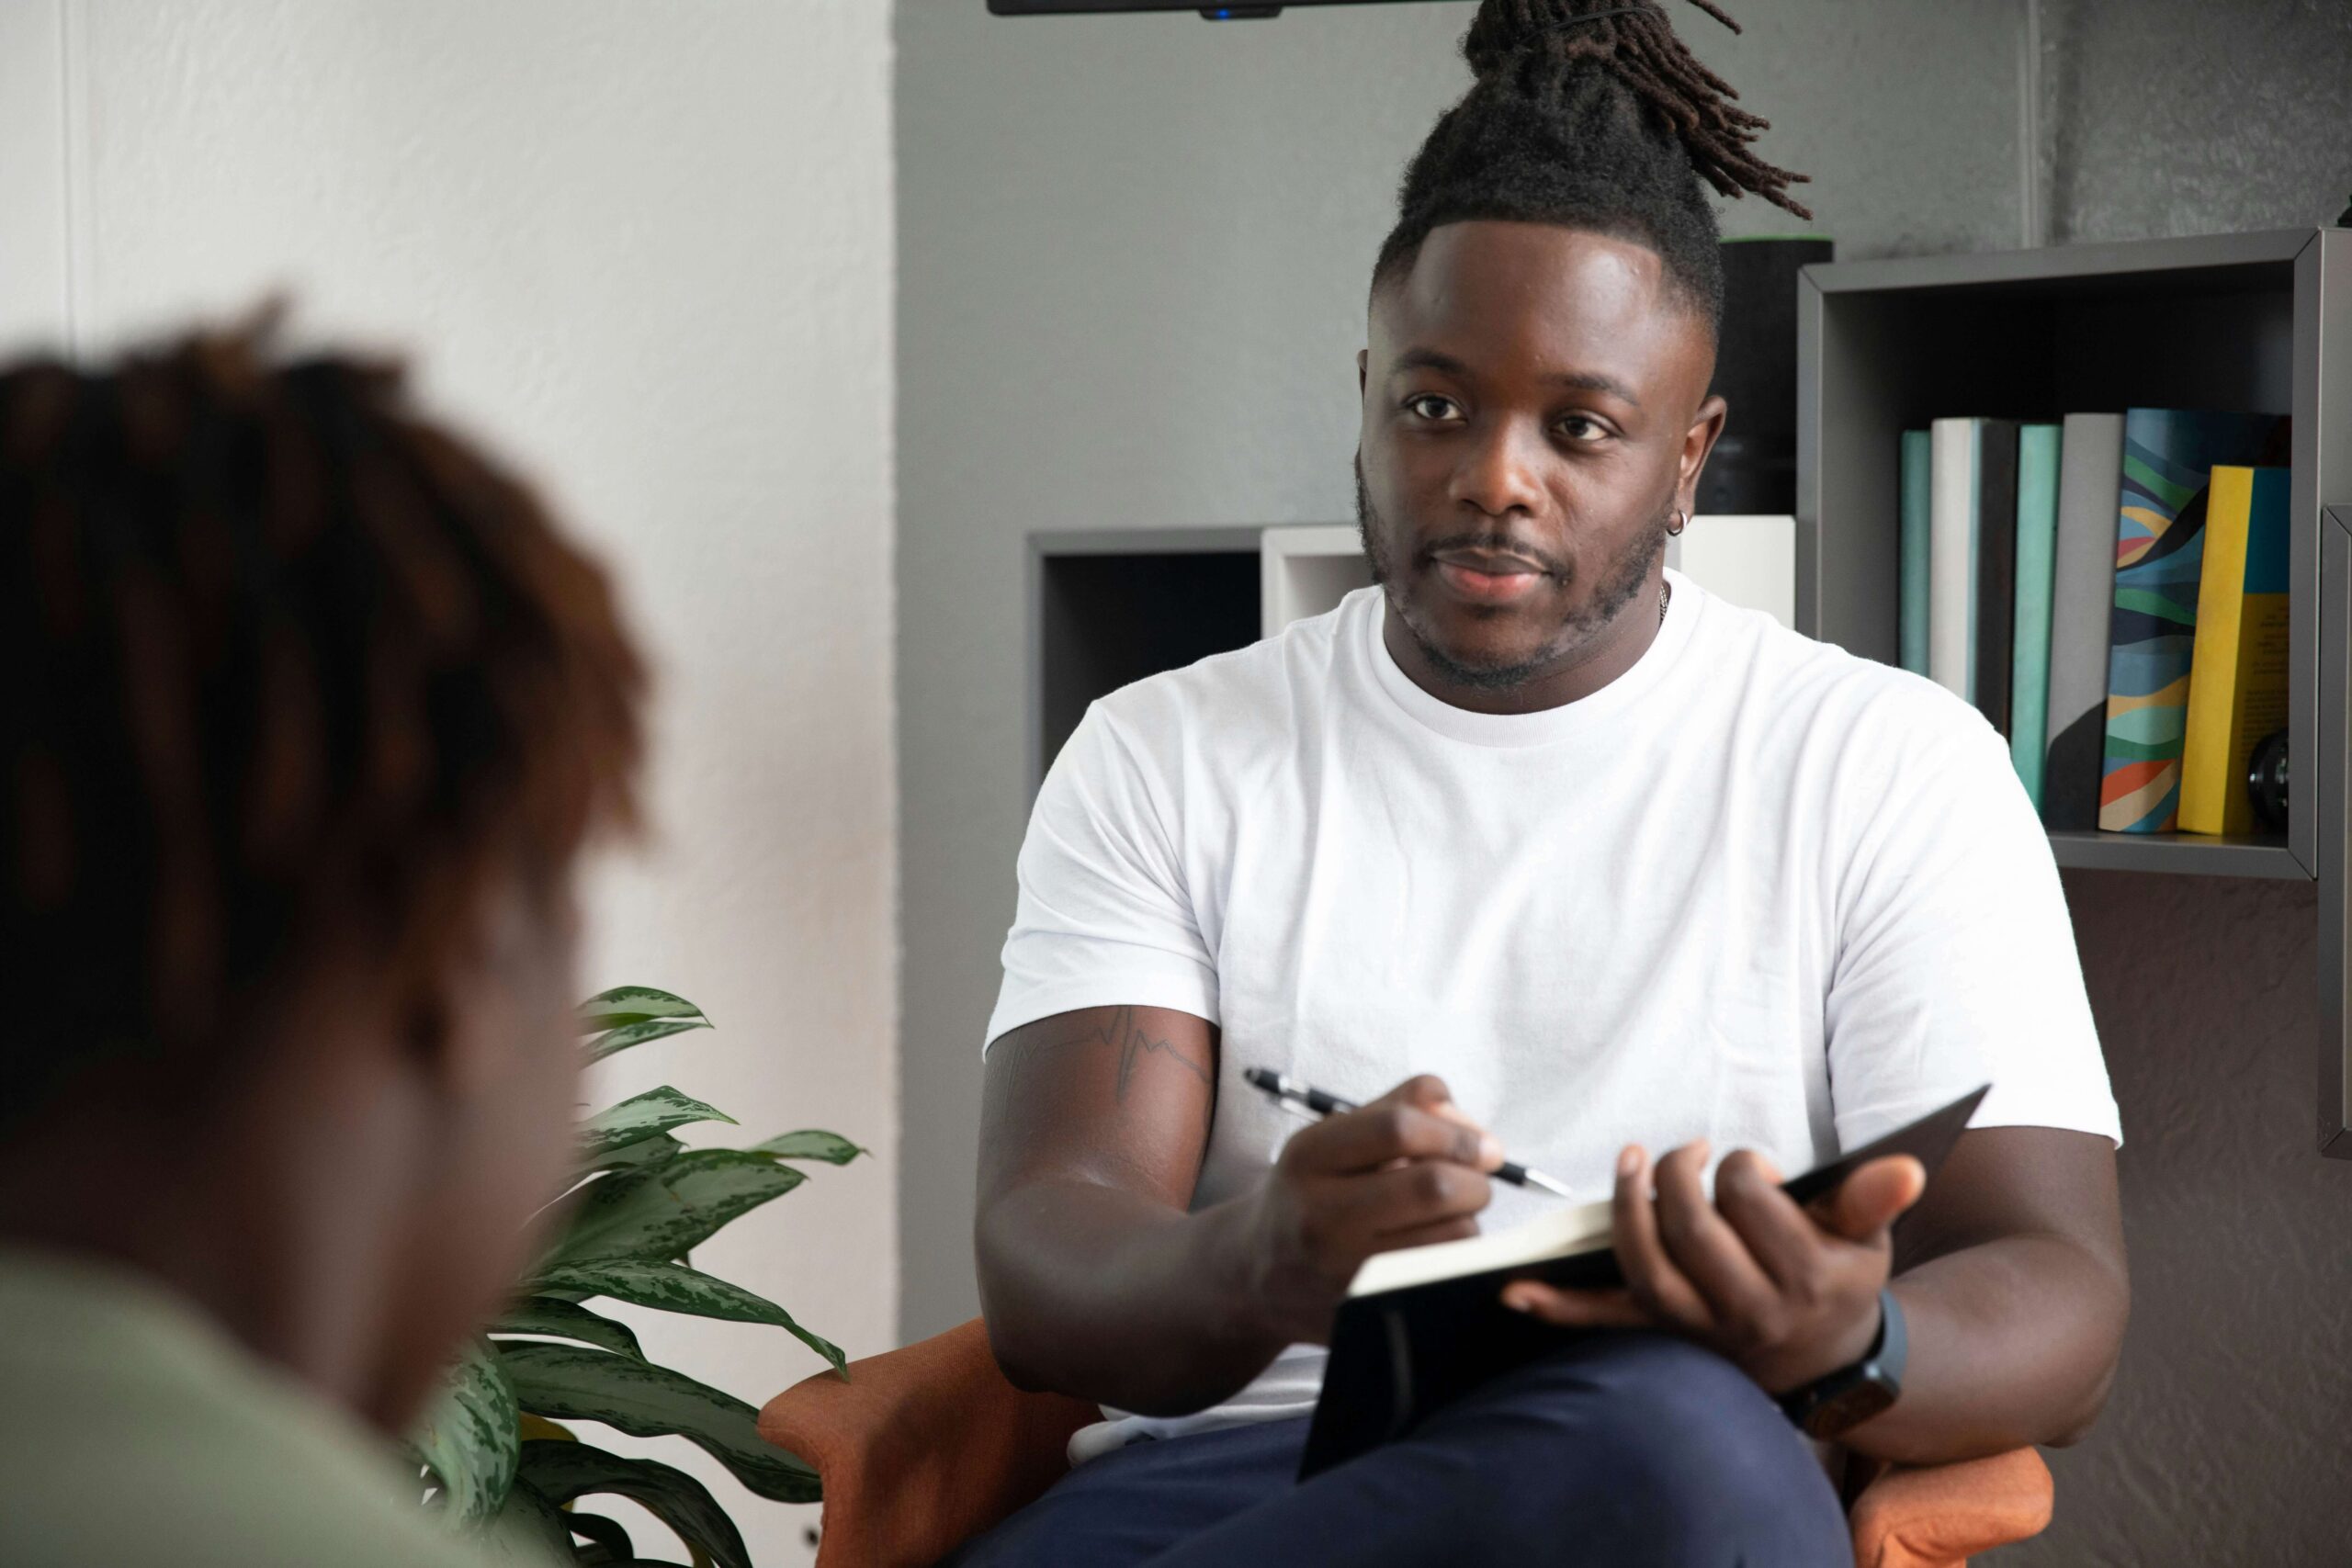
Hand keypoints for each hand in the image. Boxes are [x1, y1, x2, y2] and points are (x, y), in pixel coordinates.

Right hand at [1244, 1074, 1501, 1345]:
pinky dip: (1458, 1259)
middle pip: (1435, 1187)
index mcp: (1309, 1157)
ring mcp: (1341, 1272)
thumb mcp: (1335, 1136)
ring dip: (1469, 1222)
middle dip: (1476, 1180)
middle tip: (1477, 1181)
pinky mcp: (1366, 1313)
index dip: (1456, 1132)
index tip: (1484, 1146)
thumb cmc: (1312, 1192)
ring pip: (1453, 1238)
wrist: (1256, 1272)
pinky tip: (1435, 1249)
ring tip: (1448, 1218)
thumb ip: (1402, 1106)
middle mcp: (1319, 1215)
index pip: (1398, 1129)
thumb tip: (1467, 1123)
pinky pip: (1445, 1278)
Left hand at [1500, 1141, 1926, 1394]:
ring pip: (1647, 1269)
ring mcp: (1702, 1330)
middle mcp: (1750, 1311)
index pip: (1747, 1198)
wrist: (1829, 1361)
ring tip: (1629, 1164)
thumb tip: (1905, 1165)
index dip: (1739, 1168)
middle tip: (1687, 1152)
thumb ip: (1872, 1197)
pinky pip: (1608, 1324)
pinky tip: (1515, 1293)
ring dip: (1626, 1211)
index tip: (1749, 1168)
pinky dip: (1560, 1309)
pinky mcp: (1666, 1337)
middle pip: (1692, 1229)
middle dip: (1681, 1176)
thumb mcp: (1867, 1236)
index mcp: (1804, 1277)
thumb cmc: (1839, 1277)